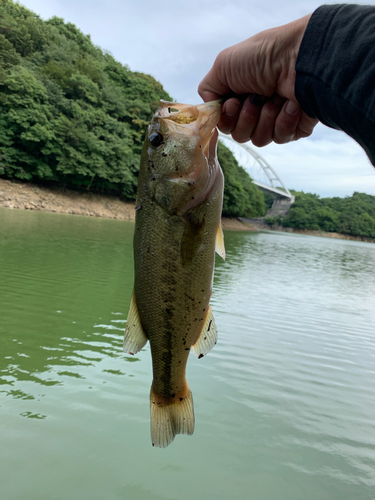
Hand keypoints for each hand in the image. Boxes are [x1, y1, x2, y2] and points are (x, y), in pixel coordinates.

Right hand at [198, 15, 317, 146]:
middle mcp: (256, 109)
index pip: (225, 123)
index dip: (227, 118)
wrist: (297, 58)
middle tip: (255, 99)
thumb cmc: (262, 57)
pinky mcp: (294, 127)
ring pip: (259, 140)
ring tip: (274, 99)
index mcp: (239, 96)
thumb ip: (208, 89)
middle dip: (246, 119)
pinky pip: (280, 138)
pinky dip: (283, 121)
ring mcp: (275, 119)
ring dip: (264, 119)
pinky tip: (290, 104)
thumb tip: (211, 109)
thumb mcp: (223, 65)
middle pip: (239, 135)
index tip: (233, 102)